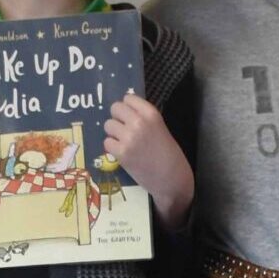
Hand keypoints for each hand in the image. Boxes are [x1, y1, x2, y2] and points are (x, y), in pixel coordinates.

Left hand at [104, 92, 194, 227]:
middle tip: (124, 129)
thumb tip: (124, 111)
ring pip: (108, 125)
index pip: (128, 98)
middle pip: (115, 108)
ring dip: (114, 133)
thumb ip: (144, 118)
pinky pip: (107, 142)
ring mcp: (128, 137)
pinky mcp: (121, 153)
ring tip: (124, 142)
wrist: (172, 179)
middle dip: (117, 117)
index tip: (130, 116)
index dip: (127, 107)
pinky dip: (112, 147)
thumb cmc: (169, 154)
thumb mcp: (160, 128)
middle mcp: (139, 122)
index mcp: (151, 113)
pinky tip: (123, 152)